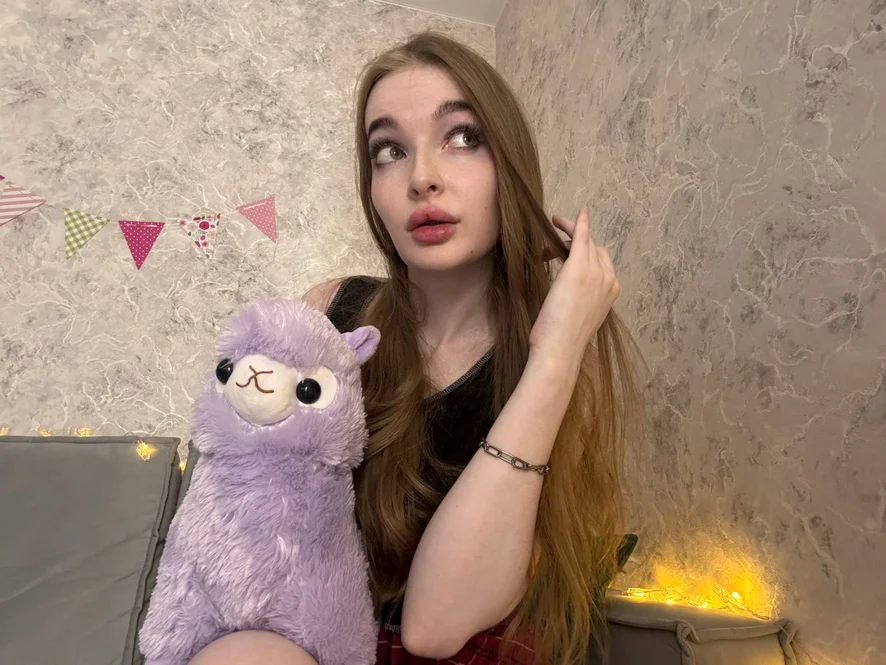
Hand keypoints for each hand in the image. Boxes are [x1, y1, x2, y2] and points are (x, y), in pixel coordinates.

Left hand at [529, 208, 620, 365]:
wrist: (560, 349)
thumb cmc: (563, 340)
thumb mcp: (578, 317)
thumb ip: (580, 301)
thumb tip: (569, 296)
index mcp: (612, 292)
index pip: (602, 262)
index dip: (587, 253)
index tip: (572, 249)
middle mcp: (609, 280)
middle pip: (596, 249)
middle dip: (577, 242)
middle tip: (556, 240)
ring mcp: (596, 273)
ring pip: (586, 242)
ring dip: (570, 232)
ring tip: (552, 228)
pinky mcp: (578, 268)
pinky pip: (581, 237)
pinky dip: (577, 223)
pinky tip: (567, 216)